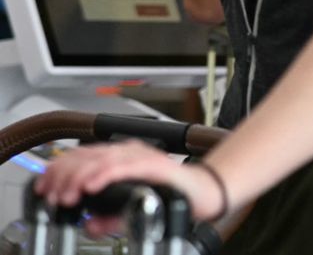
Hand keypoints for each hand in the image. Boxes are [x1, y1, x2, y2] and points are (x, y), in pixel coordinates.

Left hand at [35, 142, 226, 229]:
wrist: (204, 192)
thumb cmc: (171, 193)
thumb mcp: (132, 208)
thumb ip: (109, 217)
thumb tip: (90, 225)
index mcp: (120, 157)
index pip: (80, 156)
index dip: (57, 170)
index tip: (44, 188)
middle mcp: (129, 151)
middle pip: (85, 156)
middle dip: (63, 176)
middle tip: (52, 196)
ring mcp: (142, 156)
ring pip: (99, 159)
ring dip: (78, 178)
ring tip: (67, 196)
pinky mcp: (155, 165)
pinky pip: (124, 166)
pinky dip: (104, 175)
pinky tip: (91, 186)